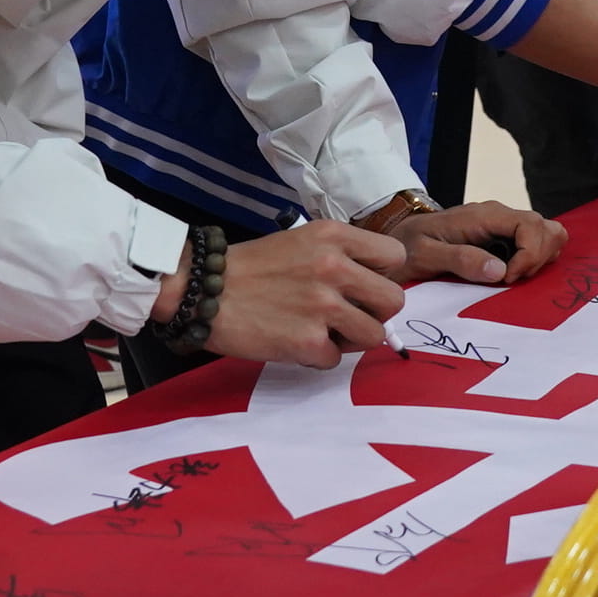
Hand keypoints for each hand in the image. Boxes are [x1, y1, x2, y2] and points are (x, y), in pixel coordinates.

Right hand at [179, 222, 409, 365]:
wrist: (202, 289)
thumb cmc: (252, 266)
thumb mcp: (302, 241)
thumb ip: (341, 256)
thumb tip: (374, 288)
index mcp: (334, 236)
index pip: (395, 257)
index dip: (383, 275)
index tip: (364, 286)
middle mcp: (334, 267)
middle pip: (394, 300)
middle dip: (376, 313)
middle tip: (350, 316)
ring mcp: (323, 306)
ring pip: (374, 335)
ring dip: (350, 340)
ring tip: (323, 332)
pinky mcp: (308, 341)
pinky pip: (336, 360)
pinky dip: (318, 357)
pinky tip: (296, 342)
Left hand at [394, 200, 567, 285]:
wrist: (399, 238)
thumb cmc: (409, 245)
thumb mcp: (426, 255)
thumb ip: (461, 259)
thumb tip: (500, 270)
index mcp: (484, 216)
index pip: (530, 225)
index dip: (530, 254)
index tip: (508, 278)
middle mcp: (499, 216)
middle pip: (546, 228)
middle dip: (537, 259)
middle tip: (510, 280)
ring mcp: (504, 226)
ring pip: (546, 235)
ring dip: (539, 260)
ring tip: (512, 278)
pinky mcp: (504, 238)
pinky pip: (535, 244)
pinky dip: (533, 261)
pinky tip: (510, 275)